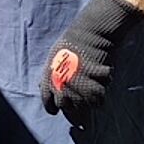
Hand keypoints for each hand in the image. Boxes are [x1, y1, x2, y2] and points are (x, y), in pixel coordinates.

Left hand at [40, 0, 143, 117]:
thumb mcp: (52, 59)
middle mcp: (62, 83)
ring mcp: (79, 82)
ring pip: (86, 105)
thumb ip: (48, 76)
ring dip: (90, 101)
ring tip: (92, 93)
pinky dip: (102, 93)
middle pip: (68, 107)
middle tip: (79, 99)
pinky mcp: (95, 81)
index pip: (48, 102)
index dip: (52, 108)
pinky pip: (100, 98)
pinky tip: (101, 85)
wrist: (89, 33)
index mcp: (49, 78)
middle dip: (73, 105)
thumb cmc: (69, 45)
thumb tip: (42, 88)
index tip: (56, 110)